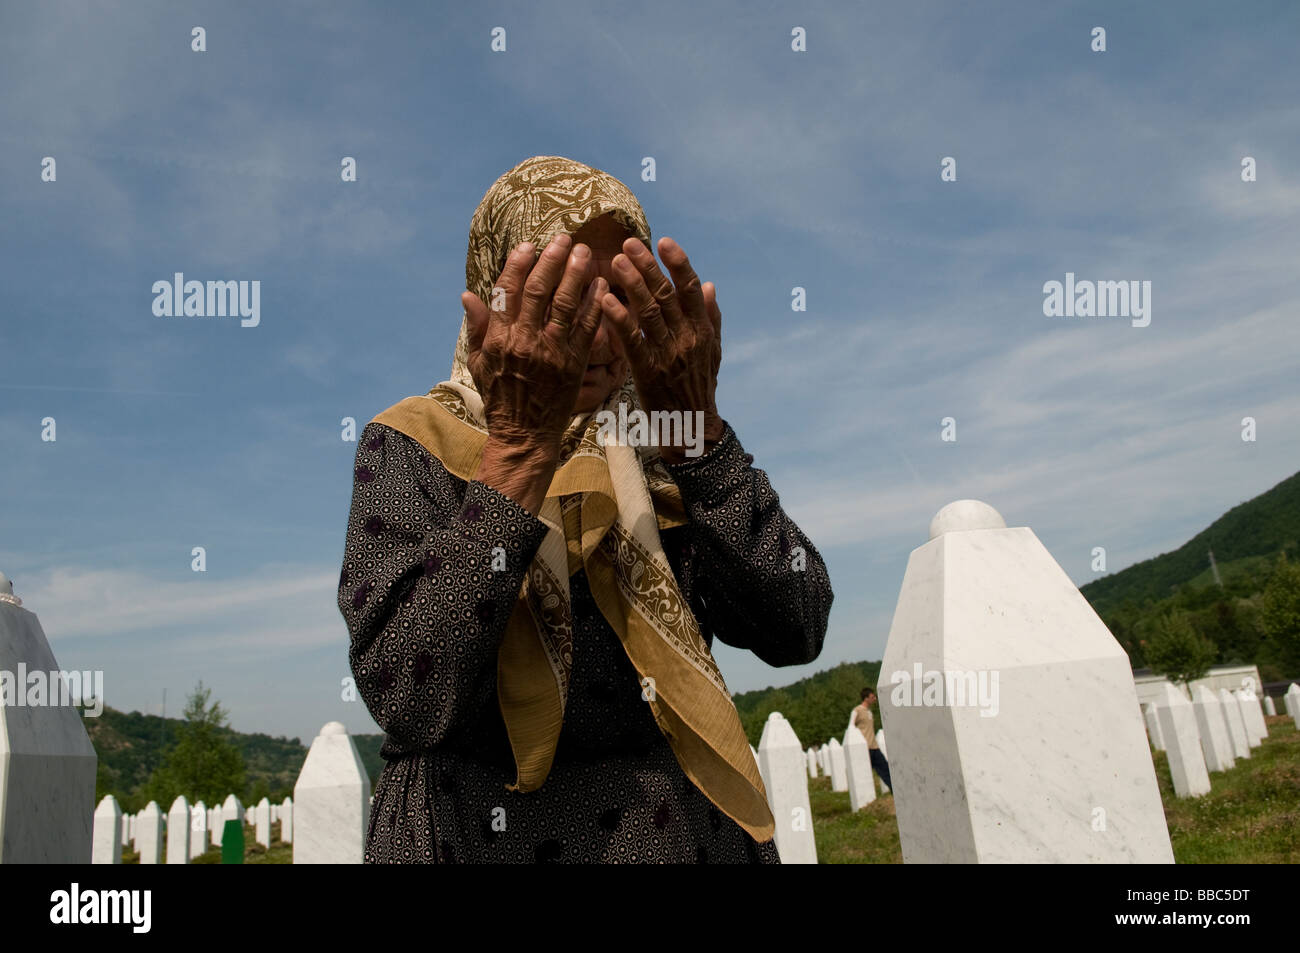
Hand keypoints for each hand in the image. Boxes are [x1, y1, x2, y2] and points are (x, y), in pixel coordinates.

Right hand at [461, 234, 606, 510]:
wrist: (524, 435)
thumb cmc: (500, 398)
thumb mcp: (479, 364)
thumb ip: (477, 328)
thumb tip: (468, 294)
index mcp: (499, 338)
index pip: (508, 291)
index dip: (519, 264)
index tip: (529, 245)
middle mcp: (524, 341)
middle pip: (539, 291)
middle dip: (552, 261)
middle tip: (564, 240)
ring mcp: (551, 353)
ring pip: (566, 305)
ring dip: (576, 275)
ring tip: (585, 253)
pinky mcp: (574, 365)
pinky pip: (587, 329)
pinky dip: (595, 305)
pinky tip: (601, 285)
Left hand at [600, 236, 724, 462]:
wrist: (692, 427)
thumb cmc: (700, 386)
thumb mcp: (713, 351)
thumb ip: (711, 317)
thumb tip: (709, 284)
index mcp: (702, 330)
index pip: (691, 289)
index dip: (678, 264)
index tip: (664, 241)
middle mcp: (687, 338)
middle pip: (666, 295)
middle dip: (647, 267)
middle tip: (628, 244)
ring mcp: (667, 355)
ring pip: (648, 313)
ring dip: (632, 285)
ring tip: (615, 262)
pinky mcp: (648, 372)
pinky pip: (632, 341)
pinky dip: (619, 319)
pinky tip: (606, 300)